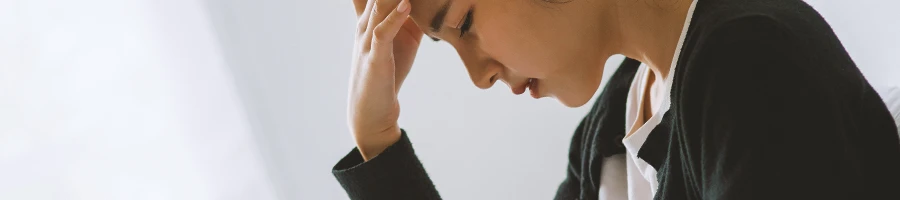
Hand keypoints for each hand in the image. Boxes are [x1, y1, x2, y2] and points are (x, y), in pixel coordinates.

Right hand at [348, 0, 422, 159]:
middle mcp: (364, 24)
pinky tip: (406, 5)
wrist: (372, 110)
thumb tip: (421, 6)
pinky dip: (395, 17)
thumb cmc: (387, 74)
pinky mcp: (375, 57)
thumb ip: (410, 20)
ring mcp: (367, 40)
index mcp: (369, 19)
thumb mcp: (401, 41)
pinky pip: (383, 33)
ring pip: (378, 6)